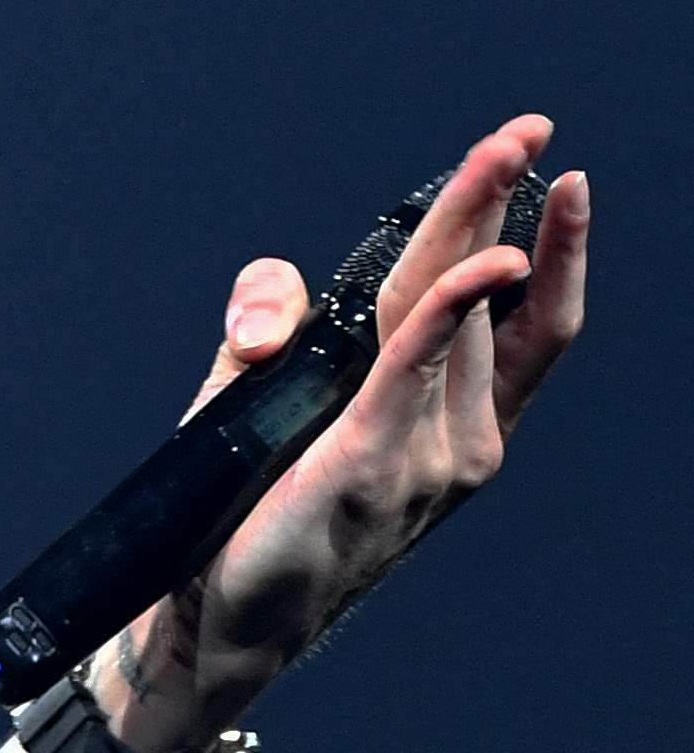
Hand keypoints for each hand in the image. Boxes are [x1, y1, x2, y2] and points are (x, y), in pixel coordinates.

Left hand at [103, 116, 594, 752]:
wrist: (214, 622)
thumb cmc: (244, 512)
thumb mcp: (256, 401)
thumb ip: (270, 329)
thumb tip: (281, 295)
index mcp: (445, 418)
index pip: (512, 311)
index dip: (535, 235)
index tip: (538, 156)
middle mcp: (455, 436)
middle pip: (483, 294)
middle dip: (504, 205)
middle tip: (527, 130)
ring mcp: (425, 457)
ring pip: (455, 315)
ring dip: (476, 231)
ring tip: (502, 158)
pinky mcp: (369, 469)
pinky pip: (412, 370)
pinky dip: (448, 310)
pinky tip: (477, 263)